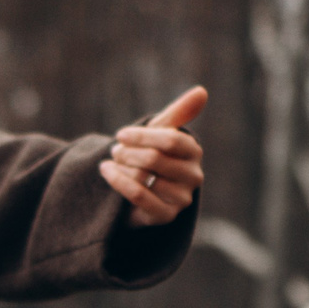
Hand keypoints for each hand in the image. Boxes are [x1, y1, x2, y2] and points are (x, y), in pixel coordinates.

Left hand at [102, 85, 205, 226]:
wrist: (136, 192)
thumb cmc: (150, 155)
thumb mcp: (160, 132)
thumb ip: (179, 112)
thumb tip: (201, 90)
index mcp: (194, 152)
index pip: (171, 140)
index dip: (142, 136)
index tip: (121, 134)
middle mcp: (194, 177)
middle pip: (155, 159)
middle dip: (128, 153)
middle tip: (115, 151)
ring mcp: (181, 199)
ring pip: (143, 176)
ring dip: (120, 167)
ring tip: (112, 163)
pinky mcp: (166, 216)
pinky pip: (138, 195)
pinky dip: (118, 181)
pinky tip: (106, 172)